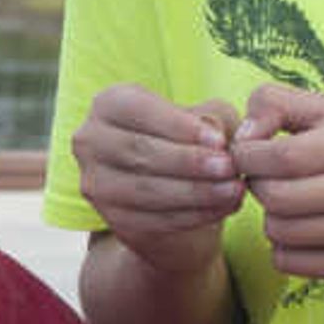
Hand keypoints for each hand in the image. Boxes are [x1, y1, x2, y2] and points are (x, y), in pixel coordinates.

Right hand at [70, 83, 248, 276]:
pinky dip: (192, 215)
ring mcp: (96, 183)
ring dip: (194, 192)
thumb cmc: (191, 141)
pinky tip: (223, 208)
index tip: (219, 140)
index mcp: (108, 104)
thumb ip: (213, 118)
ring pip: (145, 189)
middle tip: (229, 168)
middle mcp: (90, 141)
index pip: (136, 110)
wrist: (176, 190)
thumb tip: (214, 135)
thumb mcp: (206, 119)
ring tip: (233, 190)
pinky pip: (152, 219)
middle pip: (138, 151)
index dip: (178, 126)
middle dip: (188, 161)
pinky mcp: (112, 218)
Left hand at [226, 83, 323, 282]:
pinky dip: (283, 245)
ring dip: (271, 216)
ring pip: (278, 231)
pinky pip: (287, 261)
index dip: (248, 156)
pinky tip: (302, 228)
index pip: (280, 157)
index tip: (249, 154)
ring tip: (290, 202)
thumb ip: (277, 104)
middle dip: (258, 185)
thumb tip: (242, 134)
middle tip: (268, 178)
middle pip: (275, 197)